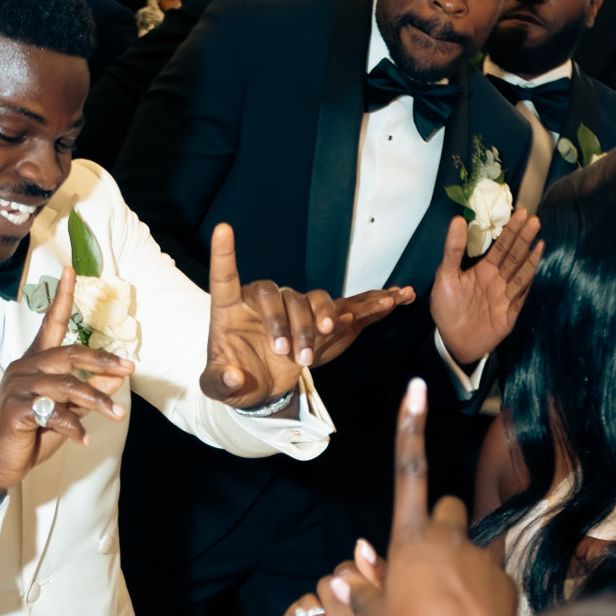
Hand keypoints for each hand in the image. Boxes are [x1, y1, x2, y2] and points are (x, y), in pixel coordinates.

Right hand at [0, 269, 133, 508]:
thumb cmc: (30, 435)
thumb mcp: (66, 412)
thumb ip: (88, 394)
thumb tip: (118, 377)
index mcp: (34, 363)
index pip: (49, 323)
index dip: (61, 297)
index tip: (71, 271)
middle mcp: (23, 368)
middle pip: (69, 354)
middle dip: (102, 360)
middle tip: (129, 368)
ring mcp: (17, 387)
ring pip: (67, 385)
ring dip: (97, 400)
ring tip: (118, 415)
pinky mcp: (15, 409)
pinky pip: (53, 412)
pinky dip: (74, 426)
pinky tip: (85, 438)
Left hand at [200, 223, 409, 407]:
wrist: (260, 386)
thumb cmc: (234, 379)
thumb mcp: (220, 386)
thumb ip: (223, 382)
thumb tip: (234, 377)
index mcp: (231, 310)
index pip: (225, 277)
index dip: (224, 254)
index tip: (223, 228)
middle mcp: (265, 302)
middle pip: (282, 296)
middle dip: (289, 324)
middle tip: (287, 353)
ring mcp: (295, 309)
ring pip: (314, 301)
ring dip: (321, 321)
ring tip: (323, 340)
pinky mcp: (318, 322)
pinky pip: (346, 307)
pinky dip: (369, 304)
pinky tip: (395, 297)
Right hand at [291, 377, 517, 615]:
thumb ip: (363, 592)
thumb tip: (348, 575)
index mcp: (410, 538)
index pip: (408, 469)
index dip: (410, 426)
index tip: (417, 388)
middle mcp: (449, 537)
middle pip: (447, 507)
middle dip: (438, 525)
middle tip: (423, 563)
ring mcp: (482, 556)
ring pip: (469, 544)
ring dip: (457, 562)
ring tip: (445, 604)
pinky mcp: (506, 579)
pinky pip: (489, 575)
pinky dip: (477, 591)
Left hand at [431, 205, 542, 367]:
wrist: (451, 341)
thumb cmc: (447, 310)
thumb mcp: (445, 276)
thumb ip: (453, 250)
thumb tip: (457, 220)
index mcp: (484, 270)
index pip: (501, 246)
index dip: (511, 231)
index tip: (520, 213)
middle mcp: (498, 280)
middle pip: (514, 256)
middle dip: (524, 239)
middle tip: (533, 219)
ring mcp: (506, 296)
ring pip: (521, 274)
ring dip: (530, 258)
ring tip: (540, 240)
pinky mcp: (510, 313)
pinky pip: (521, 296)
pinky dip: (529, 282)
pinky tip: (536, 269)